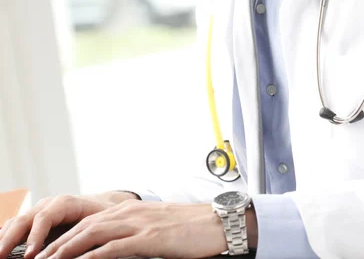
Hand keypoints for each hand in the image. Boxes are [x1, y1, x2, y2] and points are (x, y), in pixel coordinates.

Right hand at [0, 191, 138, 258]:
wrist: (103, 205)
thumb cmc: (102, 215)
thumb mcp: (98, 224)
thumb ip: (86, 235)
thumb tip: (79, 252)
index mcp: (64, 203)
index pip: (44, 217)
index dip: (35, 236)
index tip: (29, 256)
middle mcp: (48, 204)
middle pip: (24, 219)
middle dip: (10, 239)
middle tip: (1, 257)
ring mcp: (39, 210)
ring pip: (16, 222)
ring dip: (4, 238)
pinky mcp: (35, 220)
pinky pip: (17, 225)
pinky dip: (6, 235)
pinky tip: (1, 248)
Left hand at [35, 200, 227, 258]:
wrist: (215, 222)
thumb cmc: (187, 227)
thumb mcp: (153, 226)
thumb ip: (131, 233)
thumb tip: (111, 248)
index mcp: (128, 209)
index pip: (88, 222)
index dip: (65, 236)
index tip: (47, 251)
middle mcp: (128, 212)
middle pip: (84, 227)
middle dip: (58, 244)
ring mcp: (138, 224)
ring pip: (93, 235)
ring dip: (68, 250)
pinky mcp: (149, 238)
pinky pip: (115, 248)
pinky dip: (94, 256)